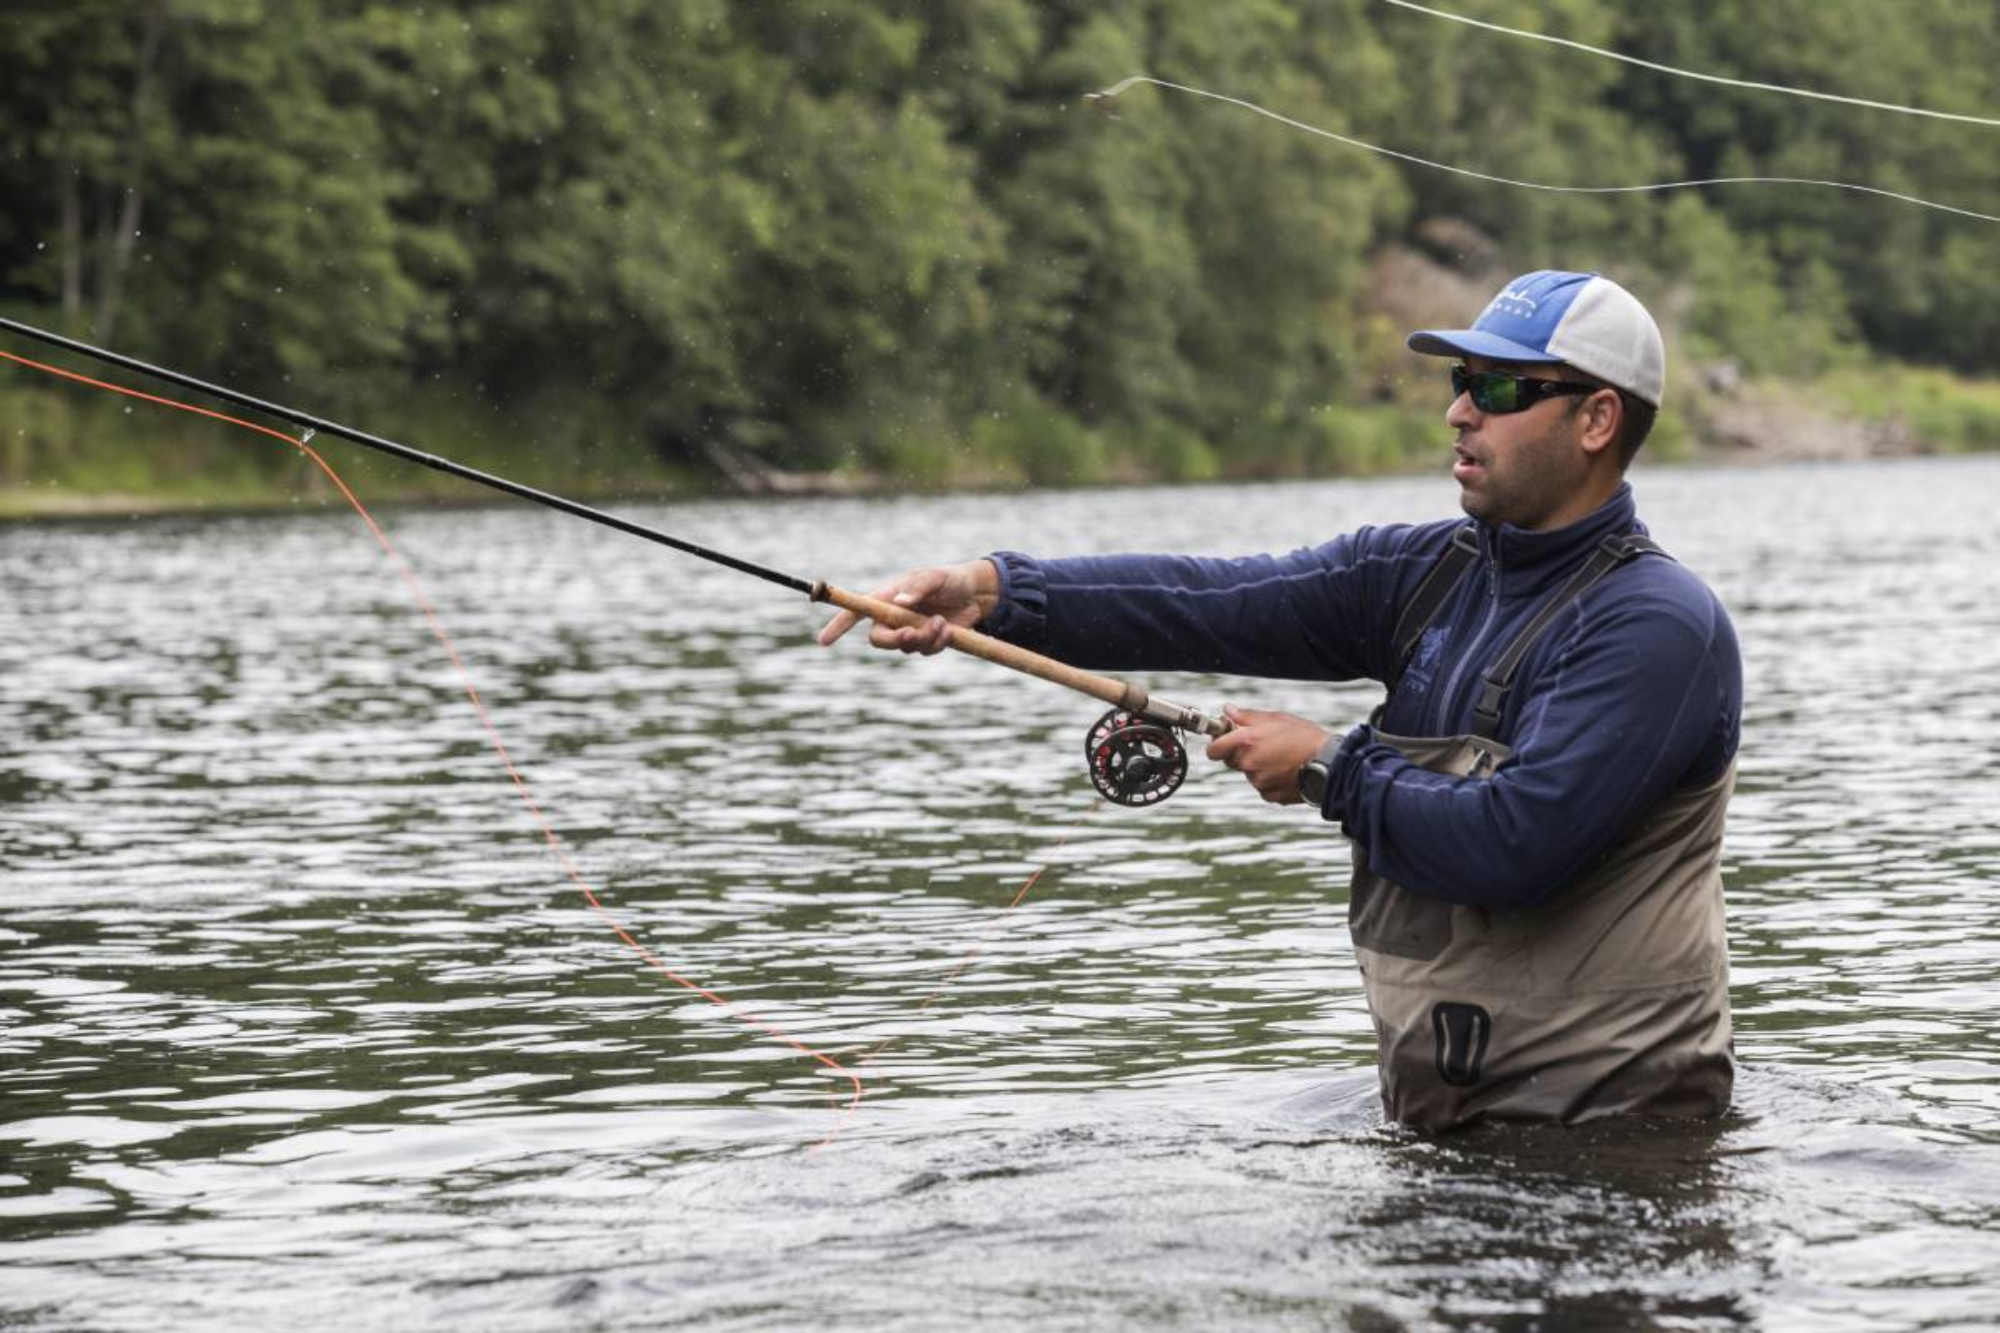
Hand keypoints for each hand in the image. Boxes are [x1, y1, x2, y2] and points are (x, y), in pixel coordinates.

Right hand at [815, 559, 1000, 654]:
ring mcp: (909, 630)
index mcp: (887, 597)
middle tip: (911, 634)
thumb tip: (900, 603)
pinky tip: (948, 630)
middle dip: (893, 640)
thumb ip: (918, 587)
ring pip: (904, 647)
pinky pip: (924, 651)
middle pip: (878, 639)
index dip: (838, 626)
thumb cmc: (949, 579)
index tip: (824, 641)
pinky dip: (937, 643)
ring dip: (923, 638)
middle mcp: (893, 616)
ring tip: (941, 623)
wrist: (975, 593)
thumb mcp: (935, 577)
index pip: (856, 611)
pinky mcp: (926, 642)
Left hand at [1205, 705, 1331, 803]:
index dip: (1216, 744)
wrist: (1329, 763)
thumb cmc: (1305, 737)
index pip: (1213, 750)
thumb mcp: (1276, 718)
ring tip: (1282, 757)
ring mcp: (1259, 782)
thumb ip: (1247, 716)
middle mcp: (1249, 763)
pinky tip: (1287, 771)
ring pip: (1250, 774)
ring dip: (1259, 767)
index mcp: (1246, 741)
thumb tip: (1227, 711)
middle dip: (1242, 753)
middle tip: (1263, 744)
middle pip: (1232, 761)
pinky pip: (1263, 788)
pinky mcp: (1270, 795)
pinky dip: (1271, 781)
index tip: (1223, 739)